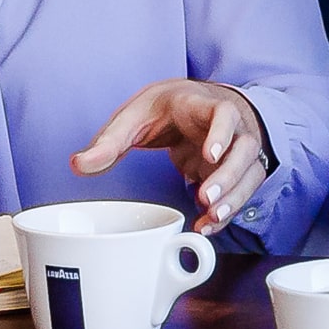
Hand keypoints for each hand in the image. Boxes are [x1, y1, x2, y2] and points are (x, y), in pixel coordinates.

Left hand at [72, 80, 271, 229]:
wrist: (194, 103)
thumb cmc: (166, 107)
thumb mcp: (134, 115)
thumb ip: (109, 142)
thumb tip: (78, 165)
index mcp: (202, 105)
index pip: (223, 112)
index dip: (222, 132)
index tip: (210, 154)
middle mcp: (230, 126)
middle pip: (244, 148)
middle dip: (229, 176)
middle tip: (206, 198)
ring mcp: (238, 149)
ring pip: (250, 172)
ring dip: (234, 197)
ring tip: (210, 219)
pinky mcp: (238, 170)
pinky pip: (242, 191)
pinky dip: (228, 210)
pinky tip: (208, 226)